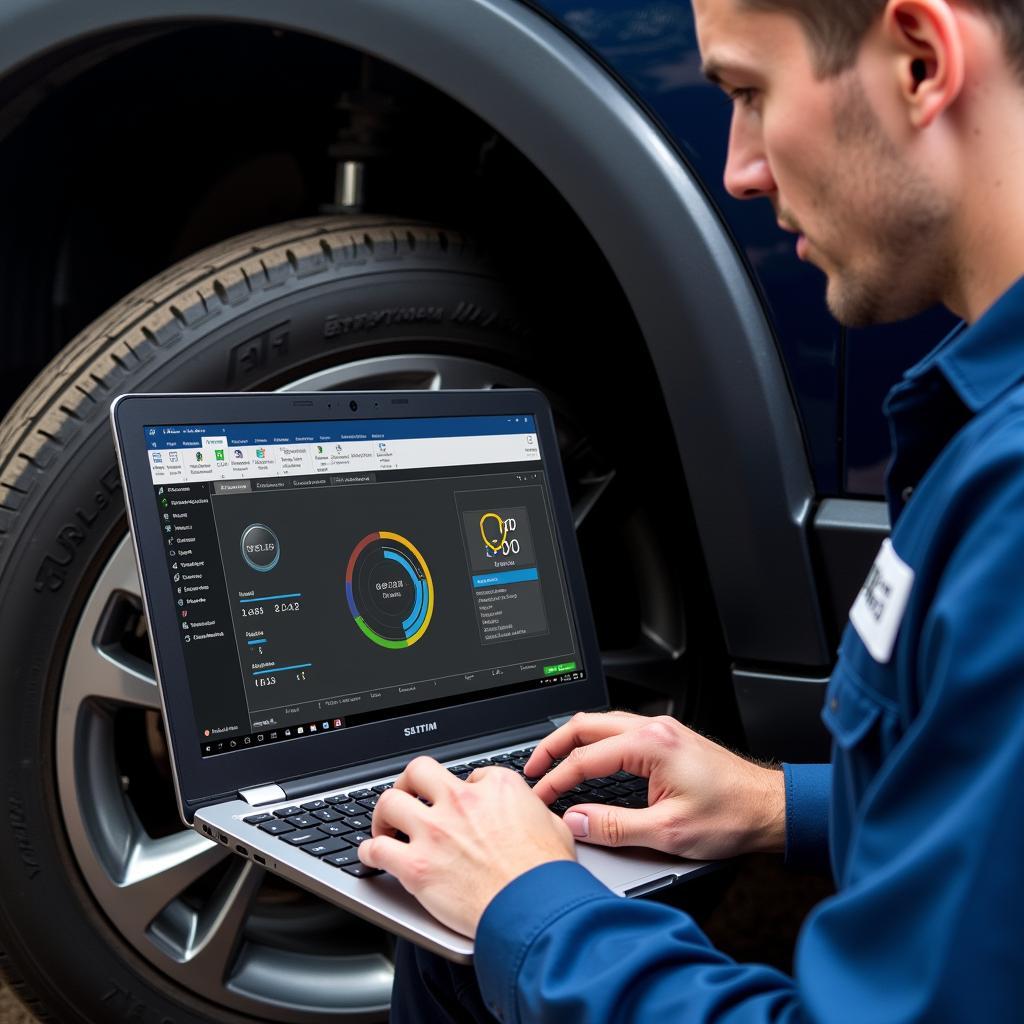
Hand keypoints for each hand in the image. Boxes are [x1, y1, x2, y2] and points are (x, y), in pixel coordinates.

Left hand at [358, 755, 574, 937]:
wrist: (534, 909)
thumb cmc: (546, 874)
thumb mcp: (552, 825)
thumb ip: (531, 810)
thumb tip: (528, 812)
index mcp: (495, 787)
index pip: (467, 776)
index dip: (461, 791)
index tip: (459, 807)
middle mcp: (460, 801)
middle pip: (418, 771)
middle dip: (408, 782)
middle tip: (407, 796)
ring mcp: (435, 831)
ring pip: (389, 802)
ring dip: (383, 816)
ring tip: (385, 828)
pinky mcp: (416, 866)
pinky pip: (377, 849)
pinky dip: (370, 853)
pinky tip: (373, 857)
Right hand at [525, 711, 785, 859]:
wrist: (770, 808)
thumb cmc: (731, 817)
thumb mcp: (668, 832)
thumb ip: (615, 827)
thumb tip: (576, 821)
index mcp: (649, 745)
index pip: (585, 758)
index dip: (555, 778)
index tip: (538, 796)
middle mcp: (653, 728)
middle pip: (585, 724)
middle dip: (553, 745)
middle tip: (532, 768)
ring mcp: (661, 729)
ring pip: (601, 722)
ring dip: (573, 740)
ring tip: (553, 762)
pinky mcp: (668, 737)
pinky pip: (618, 729)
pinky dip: (594, 741)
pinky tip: (590, 759)